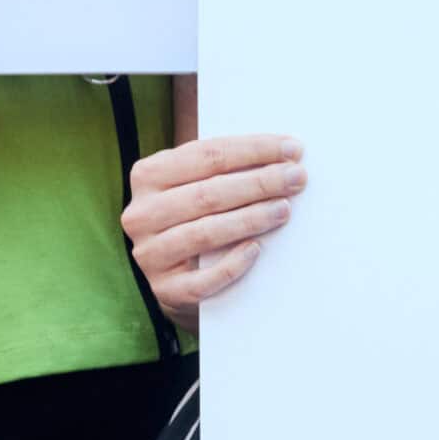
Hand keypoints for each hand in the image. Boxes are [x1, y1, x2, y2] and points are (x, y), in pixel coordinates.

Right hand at [120, 133, 307, 329]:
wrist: (174, 274)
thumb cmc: (195, 215)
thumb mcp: (195, 182)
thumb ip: (223, 168)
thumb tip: (283, 154)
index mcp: (147, 176)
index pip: (206, 155)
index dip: (252, 149)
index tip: (292, 149)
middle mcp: (141, 214)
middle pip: (207, 193)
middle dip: (259, 183)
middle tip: (297, 178)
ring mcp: (150, 254)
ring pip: (205, 233)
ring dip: (251, 218)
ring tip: (284, 209)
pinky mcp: (166, 290)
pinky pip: (202, 280)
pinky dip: (232, 265)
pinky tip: (256, 249)